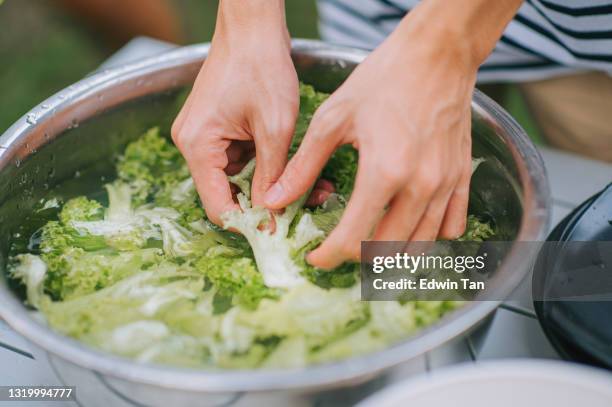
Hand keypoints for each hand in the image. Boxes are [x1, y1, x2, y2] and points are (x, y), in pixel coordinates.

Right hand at [172, 0, 298, 224]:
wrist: (252, 28)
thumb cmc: (262, 67)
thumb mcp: (275, 128)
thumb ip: (271, 176)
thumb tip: (271, 216)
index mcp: (199, 146)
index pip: (218, 206)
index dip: (248, 224)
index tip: (278, 232)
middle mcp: (193, 144)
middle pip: (226, 194)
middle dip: (264, 204)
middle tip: (304, 207)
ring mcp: (203, 136)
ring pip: (237, 178)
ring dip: (269, 184)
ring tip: (310, 184)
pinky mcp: (216, 129)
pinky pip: (240, 159)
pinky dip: (264, 165)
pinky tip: (291, 164)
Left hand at [264, 19, 478, 268]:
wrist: (436, 54)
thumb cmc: (383, 79)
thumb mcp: (333, 119)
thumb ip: (304, 166)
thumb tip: (275, 199)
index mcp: (384, 172)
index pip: (354, 239)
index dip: (329, 257)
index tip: (315, 257)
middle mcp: (420, 186)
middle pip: (386, 251)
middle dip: (356, 257)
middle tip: (338, 246)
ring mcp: (445, 185)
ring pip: (420, 246)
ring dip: (390, 254)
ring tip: (368, 243)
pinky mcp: (461, 178)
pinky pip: (451, 228)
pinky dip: (429, 238)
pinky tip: (409, 228)